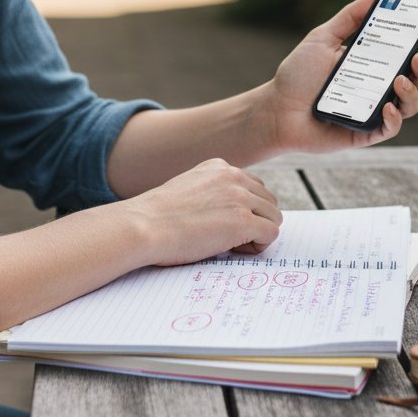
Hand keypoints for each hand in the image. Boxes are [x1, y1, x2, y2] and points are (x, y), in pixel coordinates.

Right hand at [126, 158, 282, 265]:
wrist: (143, 226)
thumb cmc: (158, 216)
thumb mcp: (188, 189)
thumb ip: (213, 192)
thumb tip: (230, 212)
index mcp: (219, 167)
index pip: (253, 186)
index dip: (244, 209)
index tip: (224, 223)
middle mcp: (233, 176)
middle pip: (268, 201)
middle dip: (255, 221)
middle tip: (229, 238)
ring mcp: (240, 197)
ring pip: (274, 217)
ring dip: (258, 233)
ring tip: (230, 244)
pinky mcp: (243, 221)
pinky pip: (270, 233)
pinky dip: (257, 246)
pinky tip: (232, 250)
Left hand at [259, 0, 417, 153]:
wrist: (276, 110)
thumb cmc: (297, 74)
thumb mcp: (322, 38)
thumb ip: (349, 17)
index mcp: (372, 63)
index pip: (405, 52)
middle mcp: (378, 87)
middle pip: (416, 79)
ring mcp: (374, 110)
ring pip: (409, 105)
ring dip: (412, 93)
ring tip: (400, 81)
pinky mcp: (366, 132)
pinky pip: (389, 128)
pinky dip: (394, 119)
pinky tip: (387, 107)